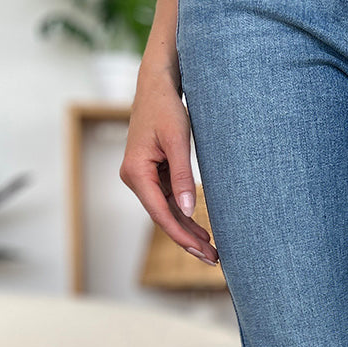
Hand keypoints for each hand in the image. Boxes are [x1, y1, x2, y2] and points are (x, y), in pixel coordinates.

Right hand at [119, 63, 217, 265]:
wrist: (156, 87)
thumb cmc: (166, 109)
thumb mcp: (178, 141)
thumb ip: (182, 176)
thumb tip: (187, 210)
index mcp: (136, 172)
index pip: (160, 213)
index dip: (182, 235)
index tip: (202, 251)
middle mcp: (134, 178)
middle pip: (163, 217)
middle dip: (187, 239)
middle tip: (213, 259)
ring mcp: (142, 177)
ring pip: (166, 211)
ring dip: (188, 230)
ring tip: (211, 250)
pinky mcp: (152, 174)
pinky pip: (168, 200)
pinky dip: (184, 214)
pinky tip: (201, 229)